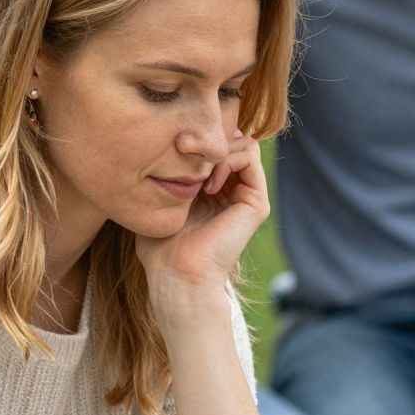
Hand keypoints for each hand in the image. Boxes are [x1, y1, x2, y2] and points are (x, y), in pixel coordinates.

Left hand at [135, 132, 270, 313]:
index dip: (198, 142)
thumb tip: (160, 145)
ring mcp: (247, 196)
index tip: (176, 152)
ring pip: (243, 144)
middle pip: (231, 140)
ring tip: (199, 177)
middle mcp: (233, 192)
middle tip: (188, 161)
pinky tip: (209, 184)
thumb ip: (166, 175)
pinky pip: (249, 154)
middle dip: (209, 143)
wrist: (177, 273)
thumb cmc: (160, 245)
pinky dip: (228, 159)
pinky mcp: (257, 202)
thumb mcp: (158, 201)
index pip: (215, 147)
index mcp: (214, 192)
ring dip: (218, 152)